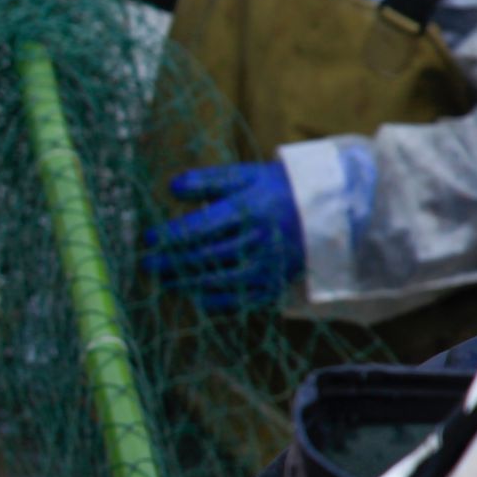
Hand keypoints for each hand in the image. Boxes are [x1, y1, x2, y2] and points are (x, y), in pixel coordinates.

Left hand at [141, 162, 303, 311]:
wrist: (329, 210)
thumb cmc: (277, 189)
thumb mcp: (245, 176)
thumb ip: (206, 181)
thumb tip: (170, 188)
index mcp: (249, 210)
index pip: (198, 228)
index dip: (168, 236)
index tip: (147, 238)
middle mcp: (258, 240)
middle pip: (203, 256)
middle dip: (170, 262)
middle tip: (147, 264)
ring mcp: (268, 266)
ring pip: (218, 280)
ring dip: (186, 283)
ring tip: (164, 280)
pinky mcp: (276, 283)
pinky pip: (240, 299)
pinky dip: (215, 300)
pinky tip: (195, 296)